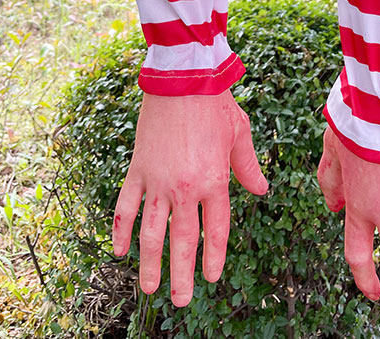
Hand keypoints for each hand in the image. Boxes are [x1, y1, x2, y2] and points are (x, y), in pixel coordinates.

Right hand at [112, 90, 267, 305]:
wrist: (183, 78)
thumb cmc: (215, 103)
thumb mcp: (240, 135)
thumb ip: (248, 167)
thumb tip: (261, 190)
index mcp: (214, 181)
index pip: (215, 231)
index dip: (214, 257)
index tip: (212, 277)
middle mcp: (185, 188)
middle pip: (182, 242)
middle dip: (181, 275)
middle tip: (180, 301)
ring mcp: (157, 181)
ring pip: (151, 232)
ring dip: (150, 263)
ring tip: (149, 288)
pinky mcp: (138, 169)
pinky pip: (126, 206)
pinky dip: (120, 229)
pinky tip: (118, 250)